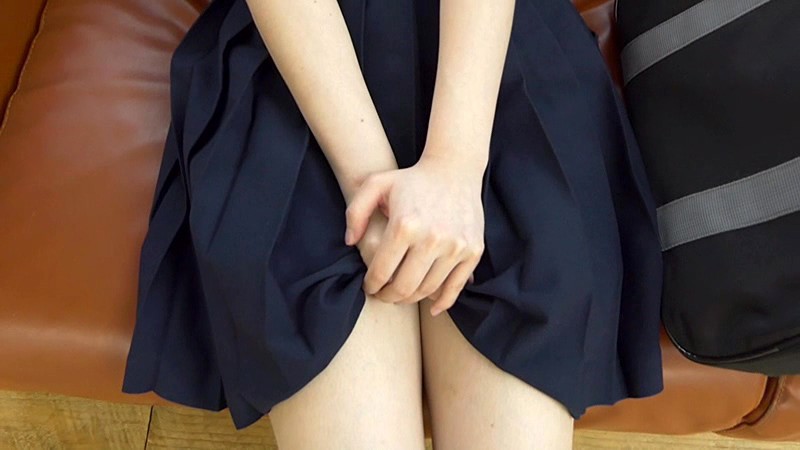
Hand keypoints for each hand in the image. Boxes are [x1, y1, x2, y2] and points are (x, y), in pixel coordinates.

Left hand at [344, 153, 485, 315]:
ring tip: (402, 294)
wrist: (454, 168)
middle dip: (388, 297)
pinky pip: (456, 287)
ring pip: (428, 290)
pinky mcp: (473, 250)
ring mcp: (455, 246)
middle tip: (383, 295)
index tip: (369, 287)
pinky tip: (432, 307)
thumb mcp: (375, 185)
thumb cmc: (411, 179)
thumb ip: (355, 213)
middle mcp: (432, 238)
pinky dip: (442, 302)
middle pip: (404, 287)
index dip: (371, 285)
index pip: (381, 271)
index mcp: (405, 225)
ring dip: (411, 298)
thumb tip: (351, 243)